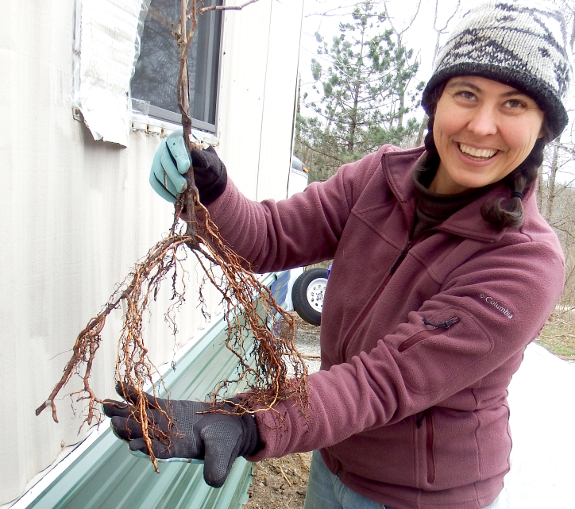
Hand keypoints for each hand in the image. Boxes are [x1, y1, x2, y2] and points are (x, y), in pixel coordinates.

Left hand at [102, 386, 259, 487]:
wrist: (230, 426)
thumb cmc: (226, 442)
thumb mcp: (223, 456)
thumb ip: (216, 468)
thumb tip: (213, 482)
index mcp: (176, 451)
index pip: (157, 450)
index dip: (145, 447)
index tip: (134, 444)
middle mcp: (165, 437)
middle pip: (141, 433)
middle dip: (127, 427)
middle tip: (113, 421)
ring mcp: (164, 421)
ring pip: (139, 416)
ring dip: (123, 411)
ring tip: (107, 404)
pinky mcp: (167, 408)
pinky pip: (148, 401)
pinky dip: (135, 395)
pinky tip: (121, 387)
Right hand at [149, 130, 226, 204]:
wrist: (202, 174)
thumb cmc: (206, 164)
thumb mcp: (210, 161)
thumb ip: (205, 158)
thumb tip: (196, 155)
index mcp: (179, 139)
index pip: (176, 144)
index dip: (179, 156)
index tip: (185, 168)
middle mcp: (165, 148)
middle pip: (164, 160)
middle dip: (174, 175)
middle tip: (183, 187)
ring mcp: (158, 160)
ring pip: (158, 172)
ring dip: (169, 185)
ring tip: (181, 195)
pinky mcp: (155, 173)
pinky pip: (155, 182)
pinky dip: (163, 192)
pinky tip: (174, 198)